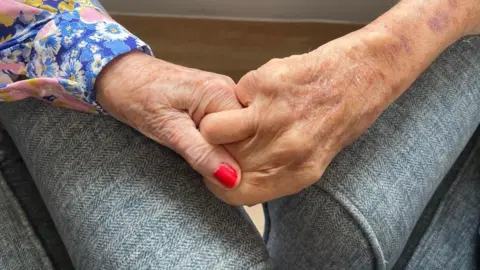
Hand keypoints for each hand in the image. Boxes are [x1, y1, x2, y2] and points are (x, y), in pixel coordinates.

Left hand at [96, 51, 241, 188]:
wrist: (119, 75)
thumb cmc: (136, 95)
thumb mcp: (168, 130)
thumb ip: (201, 153)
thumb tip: (232, 178)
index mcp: (221, 92)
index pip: (249, 136)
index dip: (240, 160)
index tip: (223, 177)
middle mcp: (227, 89)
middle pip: (246, 135)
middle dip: (232, 156)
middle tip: (206, 167)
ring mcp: (222, 94)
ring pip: (236, 134)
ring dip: (223, 150)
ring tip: (200, 155)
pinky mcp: (213, 101)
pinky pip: (225, 129)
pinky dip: (216, 143)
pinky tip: (202, 148)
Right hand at [200, 33, 401, 204]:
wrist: (362, 72)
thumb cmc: (341, 116)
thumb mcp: (314, 157)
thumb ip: (277, 170)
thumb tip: (233, 174)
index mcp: (298, 173)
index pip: (233, 193)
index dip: (218, 180)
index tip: (220, 165)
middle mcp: (285, 149)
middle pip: (220, 162)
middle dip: (218, 150)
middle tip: (230, 136)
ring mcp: (274, 115)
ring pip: (212, 129)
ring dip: (217, 120)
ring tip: (238, 113)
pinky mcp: (267, 84)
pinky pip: (233, 95)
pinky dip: (242, 94)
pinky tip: (265, 91)